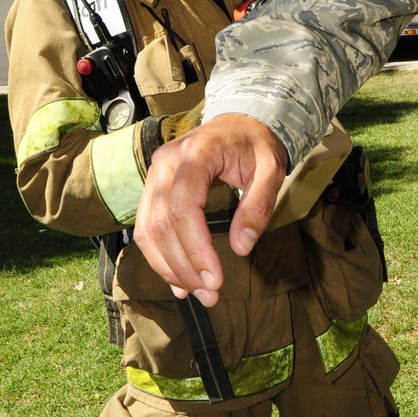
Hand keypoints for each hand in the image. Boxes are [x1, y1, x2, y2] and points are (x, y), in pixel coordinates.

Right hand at [133, 114, 288, 305]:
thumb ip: (258, 206)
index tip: (215, 280)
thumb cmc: (256, 145)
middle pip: (161, 223)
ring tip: (195, 294)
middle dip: (182, 266)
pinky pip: (147, 227)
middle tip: (209, 294)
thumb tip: (241, 247)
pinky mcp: (153, 188)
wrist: (240, 122)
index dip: (196, 249)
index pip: (183, 209)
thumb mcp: (271, 170)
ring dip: (168, 267)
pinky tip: (177, 281)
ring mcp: (155, 175)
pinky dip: (160, 257)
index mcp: (195, 155)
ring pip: (147, 229)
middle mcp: (165, 163)